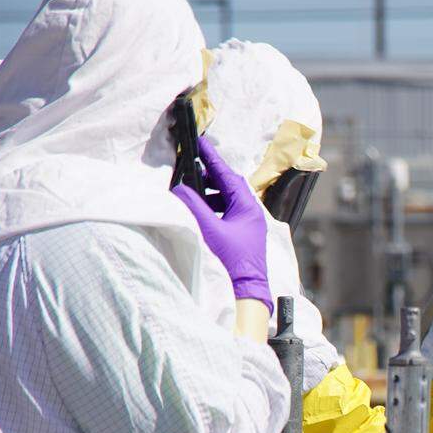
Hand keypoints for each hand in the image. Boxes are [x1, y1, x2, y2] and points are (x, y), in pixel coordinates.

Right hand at [173, 136, 270, 311]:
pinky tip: (202, 213)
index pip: (227, 175)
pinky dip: (214, 208)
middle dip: (210, 176)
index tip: (200, 143)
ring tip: (194, 193)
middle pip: (230, 185)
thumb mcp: (208, 229)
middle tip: (192, 169)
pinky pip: (229, 212)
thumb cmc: (230, 260)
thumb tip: (180, 189)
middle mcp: (252, 213)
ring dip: (211, 193)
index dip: (212, 158)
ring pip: (229, 199)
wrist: (246, 289)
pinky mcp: (244, 235)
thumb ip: (193, 205)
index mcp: (247, 207)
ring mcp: (249, 224)